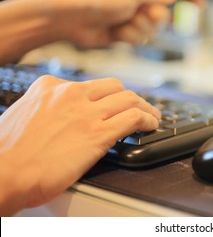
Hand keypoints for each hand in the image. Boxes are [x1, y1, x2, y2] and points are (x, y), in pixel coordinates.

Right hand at [0, 75, 160, 214]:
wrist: (4, 174)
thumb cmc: (9, 153)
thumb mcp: (24, 114)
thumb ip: (47, 108)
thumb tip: (62, 116)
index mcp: (50, 87)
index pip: (90, 84)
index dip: (108, 95)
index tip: (114, 104)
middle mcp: (70, 94)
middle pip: (115, 87)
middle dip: (130, 97)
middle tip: (139, 107)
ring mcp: (86, 113)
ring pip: (129, 99)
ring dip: (145, 107)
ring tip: (152, 117)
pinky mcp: (97, 134)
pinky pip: (133, 118)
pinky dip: (147, 120)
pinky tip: (151, 125)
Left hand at [59, 0, 186, 46]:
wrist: (74, 20)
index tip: (201, 4)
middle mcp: (140, 1)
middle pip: (165, 16)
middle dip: (155, 18)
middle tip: (144, 13)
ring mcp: (133, 18)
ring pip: (152, 31)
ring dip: (139, 29)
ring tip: (123, 22)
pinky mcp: (126, 33)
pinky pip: (139, 40)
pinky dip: (129, 37)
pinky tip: (116, 31)